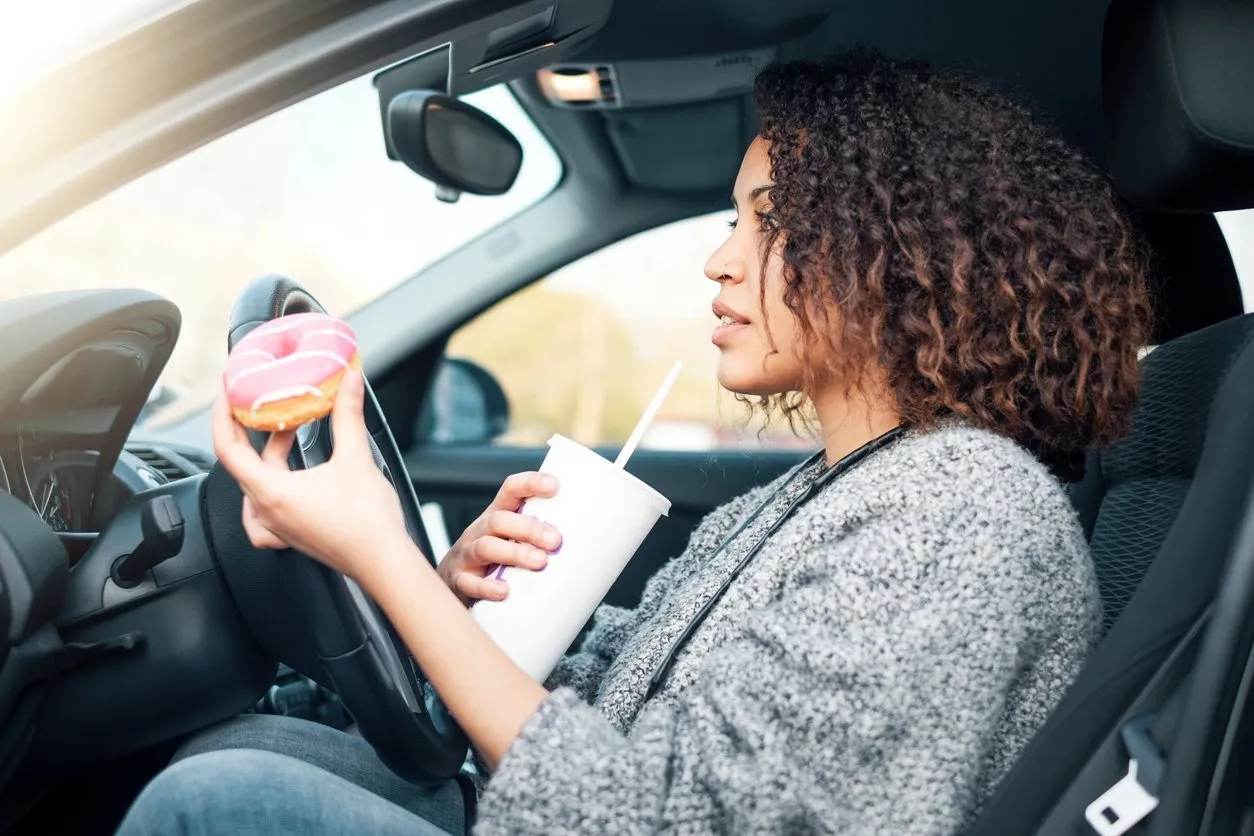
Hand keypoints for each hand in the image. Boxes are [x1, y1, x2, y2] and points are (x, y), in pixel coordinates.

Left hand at [211, 370, 412, 582]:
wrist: (384, 561)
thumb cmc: (368, 523)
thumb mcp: (356, 458)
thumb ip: (348, 415)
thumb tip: (347, 383)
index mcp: (272, 492)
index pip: (228, 449)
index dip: (223, 417)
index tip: (228, 396)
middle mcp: (268, 511)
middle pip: (242, 463)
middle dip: (251, 429)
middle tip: (261, 404)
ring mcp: (278, 526)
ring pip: (256, 483)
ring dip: (267, 456)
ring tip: (285, 435)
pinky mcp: (292, 535)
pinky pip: (264, 513)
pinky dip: (267, 492)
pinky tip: (281, 483)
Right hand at [439, 473, 562, 604]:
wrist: (452, 587)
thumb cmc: (494, 562)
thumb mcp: (513, 542)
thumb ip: (541, 539)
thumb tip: (594, 545)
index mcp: (497, 517)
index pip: (511, 490)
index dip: (531, 483)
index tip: (555, 485)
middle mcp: (480, 531)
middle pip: (500, 520)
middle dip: (529, 527)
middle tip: (556, 541)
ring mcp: (466, 555)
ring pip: (487, 547)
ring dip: (514, 553)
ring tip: (540, 562)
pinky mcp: (458, 581)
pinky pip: (469, 582)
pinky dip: (486, 587)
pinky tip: (504, 592)